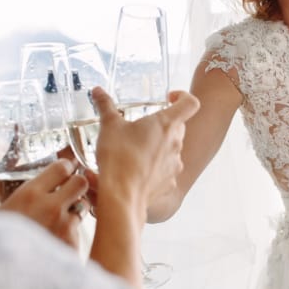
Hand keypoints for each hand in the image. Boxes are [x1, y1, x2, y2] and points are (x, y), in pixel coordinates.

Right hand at [0, 159, 88, 247]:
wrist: (5, 280)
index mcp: (30, 194)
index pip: (62, 168)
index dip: (65, 167)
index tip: (63, 171)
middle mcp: (51, 206)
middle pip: (81, 182)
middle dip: (77, 183)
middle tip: (68, 190)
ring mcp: (64, 225)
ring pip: (84, 205)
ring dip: (76, 207)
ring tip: (62, 215)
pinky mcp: (71, 243)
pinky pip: (79, 229)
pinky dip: (73, 230)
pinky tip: (60, 236)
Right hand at [91, 87, 199, 210]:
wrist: (122, 195)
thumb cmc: (118, 157)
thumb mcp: (109, 126)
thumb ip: (105, 106)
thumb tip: (98, 92)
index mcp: (166, 123)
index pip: (190, 103)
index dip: (183, 96)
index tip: (169, 98)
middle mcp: (176, 143)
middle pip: (180, 126)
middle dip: (164, 123)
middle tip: (143, 126)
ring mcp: (175, 164)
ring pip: (173, 148)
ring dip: (159, 145)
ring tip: (136, 149)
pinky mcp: (170, 182)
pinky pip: (166, 169)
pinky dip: (156, 166)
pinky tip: (138, 169)